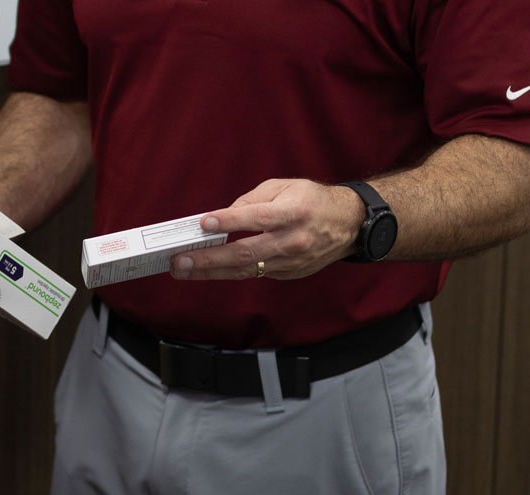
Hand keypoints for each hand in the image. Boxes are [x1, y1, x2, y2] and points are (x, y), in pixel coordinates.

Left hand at [171, 179, 364, 279]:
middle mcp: (292, 240)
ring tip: (184, 269)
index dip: (229, 221)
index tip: (204, 223)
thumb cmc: (313, 201)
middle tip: (181, 260)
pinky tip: (208, 269)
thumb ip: (252, 200)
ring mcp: (290, 261)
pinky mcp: (288, 273)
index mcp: (293, 212)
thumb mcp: (284, 186)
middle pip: (245, 253)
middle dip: (209, 259)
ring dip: (211, 271)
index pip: (257, 218)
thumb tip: (222, 217)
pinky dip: (230, 271)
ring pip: (245, 270)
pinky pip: (255, 272)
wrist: (349, 225)